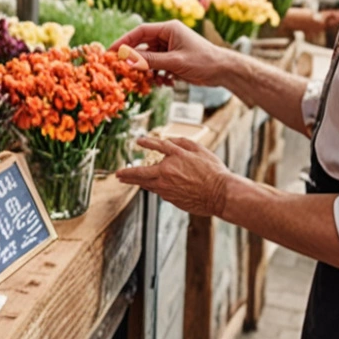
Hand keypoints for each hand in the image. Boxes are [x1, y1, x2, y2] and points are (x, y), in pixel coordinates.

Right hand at [110, 20, 230, 86]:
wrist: (224, 72)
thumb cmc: (203, 61)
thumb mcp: (175, 62)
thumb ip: (150, 60)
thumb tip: (127, 59)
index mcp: (168, 29)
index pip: (140, 32)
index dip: (124, 41)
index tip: (111, 51)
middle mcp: (168, 37)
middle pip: (143, 46)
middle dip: (136, 60)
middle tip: (125, 71)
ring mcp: (170, 49)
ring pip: (149, 59)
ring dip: (149, 71)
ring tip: (154, 81)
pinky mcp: (173, 60)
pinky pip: (157, 66)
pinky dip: (158, 75)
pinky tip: (167, 83)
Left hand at [117, 137, 231, 217]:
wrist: (221, 195)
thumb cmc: (213, 171)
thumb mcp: (200, 151)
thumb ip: (182, 143)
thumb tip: (169, 139)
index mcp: (173, 159)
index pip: (156, 147)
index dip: (146, 143)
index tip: (138, 141)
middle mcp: (166, 175)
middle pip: (140, 174)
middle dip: (126, 173)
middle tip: (117, 174)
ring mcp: (167, 189)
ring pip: (147, 185)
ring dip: (136, 182)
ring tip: (126, 180)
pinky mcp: (172, 199)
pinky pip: (160, 192)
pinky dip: (155, 188)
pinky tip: (154, 187)